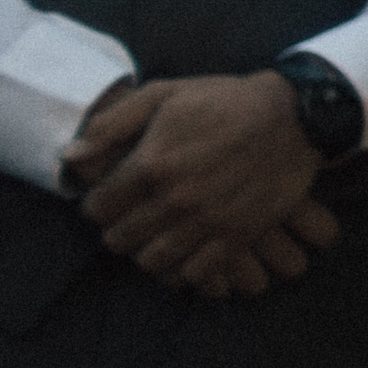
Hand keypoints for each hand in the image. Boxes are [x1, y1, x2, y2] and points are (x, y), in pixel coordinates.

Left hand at [65, 72, 336, 293]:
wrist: (295, 116)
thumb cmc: (225, 100)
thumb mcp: (164, 95)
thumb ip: (112, 124)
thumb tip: (71, 156)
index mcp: (151, 165)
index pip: (98, 208)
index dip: (97, 204)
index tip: (110, 198)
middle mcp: (174, 199)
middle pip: (120, 239)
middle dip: (118, 229)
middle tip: (132, 217)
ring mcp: (208, 222)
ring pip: (153, 261)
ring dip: (147, 251)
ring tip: (156, 236)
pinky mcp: (238, 235)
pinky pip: (195, 273)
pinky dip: (184, 268)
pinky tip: (186, 251)